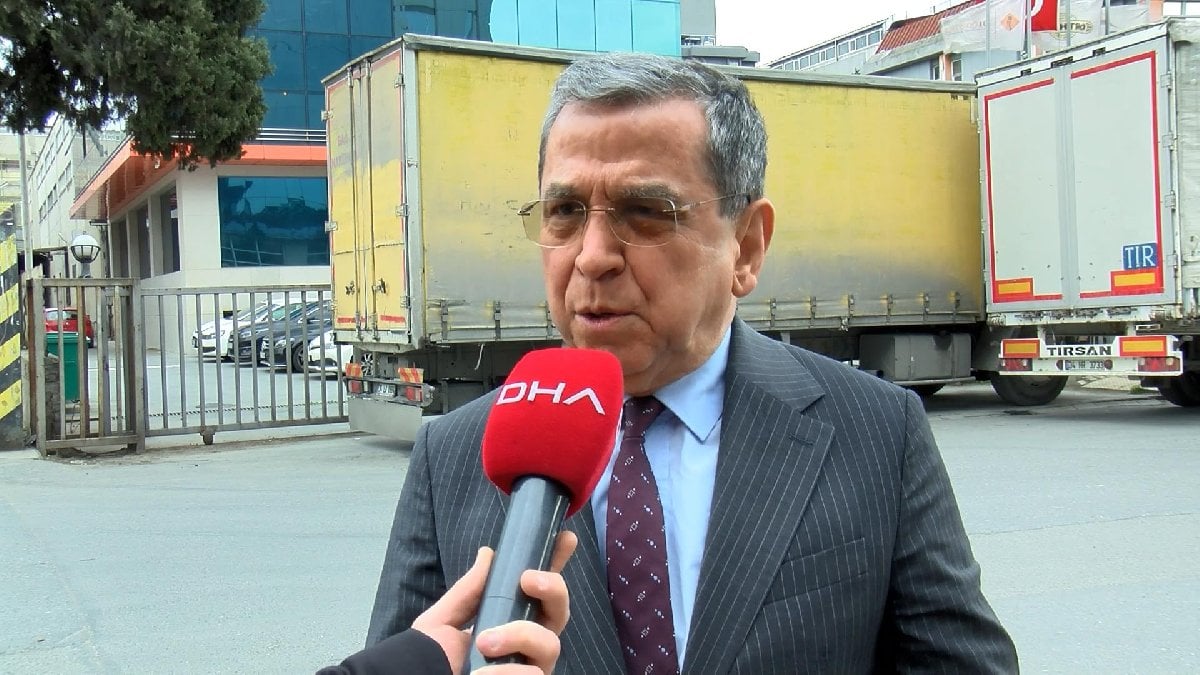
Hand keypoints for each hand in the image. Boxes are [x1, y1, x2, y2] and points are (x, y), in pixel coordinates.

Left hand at [410, 530, 577, 674]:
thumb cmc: (429, 659)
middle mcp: (526, 645)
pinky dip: (505, 670)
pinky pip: (533, 673)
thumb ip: (468, 590)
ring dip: (519, 634)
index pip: (541, 591)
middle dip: (553, 588)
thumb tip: (488, 553)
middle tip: (528, 580)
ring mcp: (530, 667)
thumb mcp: (442, 620)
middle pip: (560, 611)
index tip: (565, 539)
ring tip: (484, 643)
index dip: (555, 563)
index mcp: (510, 623)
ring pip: (551, 643)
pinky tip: (481, 673)